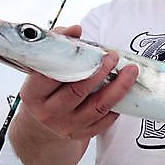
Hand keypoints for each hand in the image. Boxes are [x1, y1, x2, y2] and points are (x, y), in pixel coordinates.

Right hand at [18, 25, 138, 140]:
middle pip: (78, 91)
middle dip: (100, 72)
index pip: (51, 76)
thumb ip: (58, 45)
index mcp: (33, 94)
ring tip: (130, 71)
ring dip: (118, 88)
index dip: (73, 61)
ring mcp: (66, 126)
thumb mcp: (44, 68)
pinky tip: (123, 92)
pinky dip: (117, 105)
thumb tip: (75, 30)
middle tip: (113, 57)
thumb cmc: (46, 88)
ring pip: (98, 107)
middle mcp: (48, 112)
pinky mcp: (81, 134)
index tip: (94, 50)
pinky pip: (104, 121)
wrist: (42, 123)